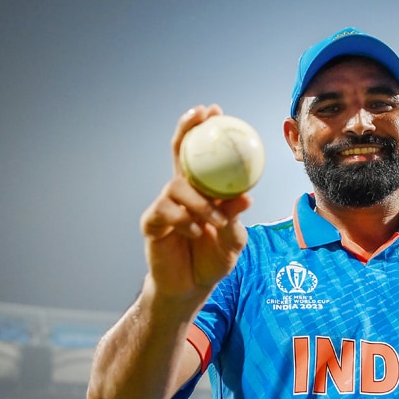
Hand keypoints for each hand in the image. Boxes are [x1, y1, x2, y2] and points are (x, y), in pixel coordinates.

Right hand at [140, 104, 252, 302]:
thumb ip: (235, 218)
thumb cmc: (212, 260)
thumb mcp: (233, 240)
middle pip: (180, 153)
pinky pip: (166, 212)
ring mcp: (165, 205)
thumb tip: (246, 196)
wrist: (190, 288)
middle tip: (200, 116)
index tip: (214, 110)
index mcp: (203, 191)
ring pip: (178, 187)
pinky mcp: (152, 223)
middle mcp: (181, 192)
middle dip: (186, 130)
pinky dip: (184, 222)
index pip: (202, 155)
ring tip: (215, 221)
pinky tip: (195, 233)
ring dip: (200, 203)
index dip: (204, 131)